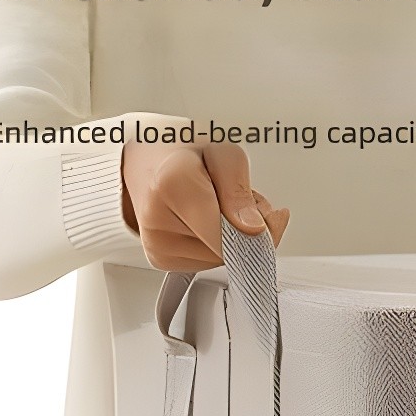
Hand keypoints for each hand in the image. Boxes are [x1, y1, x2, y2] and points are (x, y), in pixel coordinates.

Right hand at [121, 136, 289, 270]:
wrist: (145, 160)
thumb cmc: (184, 152)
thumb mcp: (223, 152)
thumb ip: (240, 190)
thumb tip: (253, 229)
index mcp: (172, 184)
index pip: (229, 234)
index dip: (259, 230)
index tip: (271, 214)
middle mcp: (157, 219)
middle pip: (228, 249)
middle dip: (247, 229)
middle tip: (242, 201)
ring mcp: (156, 244)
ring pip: (219, 260)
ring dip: (233, 238)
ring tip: (219, 207)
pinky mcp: (160, 259)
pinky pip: (205, 263)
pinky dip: (216, 245)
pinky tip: (206, 221)